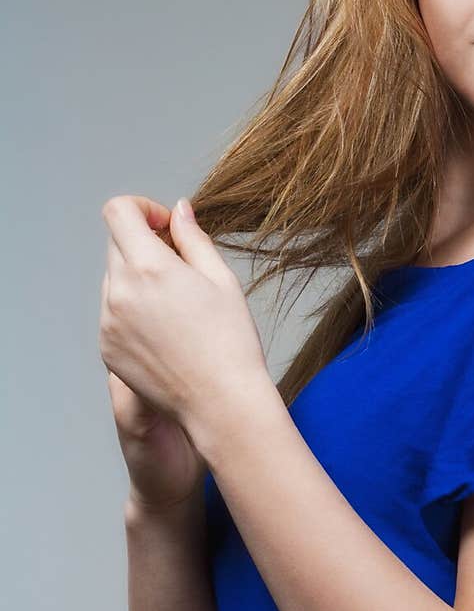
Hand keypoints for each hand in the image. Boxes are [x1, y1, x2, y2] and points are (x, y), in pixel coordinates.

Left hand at [99, 194, 266, 441]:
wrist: (220, 402)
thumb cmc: (230, 341)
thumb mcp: (220, 279)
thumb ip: (192, 238)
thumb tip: (178, 211)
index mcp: (148, 267)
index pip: (118, 211)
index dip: (142, 208)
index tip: (165, 227)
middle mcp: (118, 292)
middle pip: (116, 244)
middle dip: (144, 244)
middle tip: (181, 269)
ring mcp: (107, 322)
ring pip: (114, 280)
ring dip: (138, 279)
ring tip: (176, 307)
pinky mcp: (106, 347)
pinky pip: (113, 312)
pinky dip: (133, 310)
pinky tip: (166, 332)